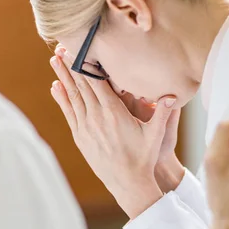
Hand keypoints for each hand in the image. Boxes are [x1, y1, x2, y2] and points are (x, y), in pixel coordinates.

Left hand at [50, 53, 176, 217]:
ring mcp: (86, 127)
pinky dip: (62, 98)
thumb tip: (174, 94)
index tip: (80, 48)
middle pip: (82, 85)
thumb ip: (163, 113)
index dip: (87, 64)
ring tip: (54, 60)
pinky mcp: (81, 137)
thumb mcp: (156, 134)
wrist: (128, 183)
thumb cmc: (144, 157)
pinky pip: (70, 113)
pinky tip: (56, 86)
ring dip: (63, 77)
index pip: (97, 82)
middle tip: (62, 45)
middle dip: (72, 64)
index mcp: (114, 113)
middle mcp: (97, 117)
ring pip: (73, 96)